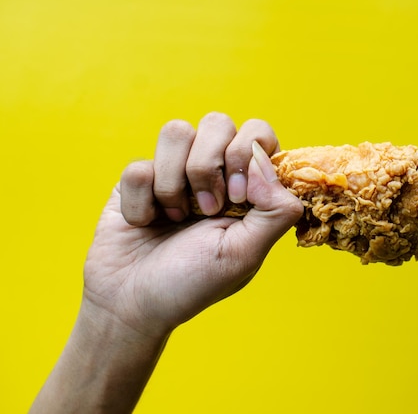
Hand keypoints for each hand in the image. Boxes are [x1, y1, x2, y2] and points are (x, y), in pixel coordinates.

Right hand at [83, 112, 302, 337]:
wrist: (133, 304)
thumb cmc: (194, 283)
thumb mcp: (245, 253)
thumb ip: (274, 210)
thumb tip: (266, 162)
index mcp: (247, 187)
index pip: (259, 134)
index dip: (248, 153)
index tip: (238, 196)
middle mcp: (214, 172)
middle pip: (218, 122)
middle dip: (209, 166)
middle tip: (208, 209)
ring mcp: (174, 172)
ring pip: (177, 132)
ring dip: (174, 182)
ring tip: (176, 217)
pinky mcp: (138, 180)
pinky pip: (139, 166)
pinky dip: (142, 204)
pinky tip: (146, 224)